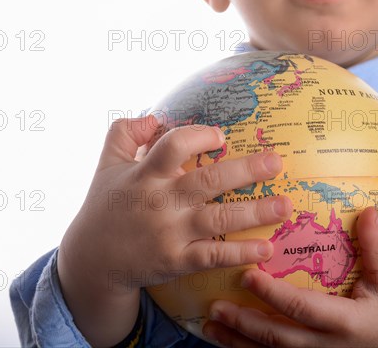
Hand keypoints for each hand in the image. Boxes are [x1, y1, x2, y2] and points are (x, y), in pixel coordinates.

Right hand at [57, 116, 291, 345]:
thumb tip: (154, 116)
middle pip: (208, 181)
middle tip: (277, 162)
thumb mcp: (106, 164)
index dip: (200, 136)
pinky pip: (213, 256)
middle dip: (246, 170)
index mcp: (145, 174)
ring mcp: (170, 233)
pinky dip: (240, 253)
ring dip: (255, 212)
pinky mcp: (176, 261)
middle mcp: (160, 201)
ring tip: (286, 205)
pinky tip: (266, 248)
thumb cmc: (105, 206)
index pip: (174, 145)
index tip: (221, 136)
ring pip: (218, 219)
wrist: (92, 260)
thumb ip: (124, 133)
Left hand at [203, 207, 377, 346]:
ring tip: (210, 325)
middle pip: (278, 338)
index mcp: (345, 321)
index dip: (273, 294)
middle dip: (244, 322)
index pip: (302, 308)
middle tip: (216, 305)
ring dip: (237, 341)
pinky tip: (225, 341)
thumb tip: (368, 210)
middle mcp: (326, 346)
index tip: (247, 276)